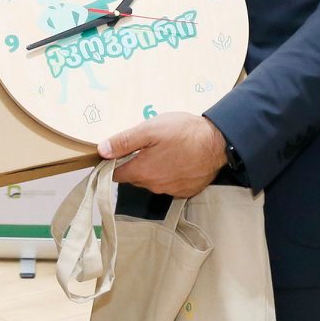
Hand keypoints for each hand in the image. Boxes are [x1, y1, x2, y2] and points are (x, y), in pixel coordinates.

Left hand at [100, 112, 225, 197]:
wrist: (218, 143)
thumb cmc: (183, 133)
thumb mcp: (150, 129)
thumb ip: (124, 141)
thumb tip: (101, 151)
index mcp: (142, 171)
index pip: (116, 175)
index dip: (112, 164)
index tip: (116, 153)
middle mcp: (154, 186)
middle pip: (134, 178)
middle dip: (135, 164)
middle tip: (146, 145)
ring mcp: (171, 190)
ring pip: (152, 181)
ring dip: (153, 169)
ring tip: (164, 150)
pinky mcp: (186, 191)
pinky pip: (169, 184)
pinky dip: (169, 174)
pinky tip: (177, 159)